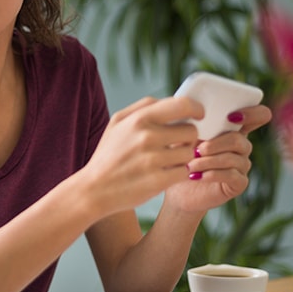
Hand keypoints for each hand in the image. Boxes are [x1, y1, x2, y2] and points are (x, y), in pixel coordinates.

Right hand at [83, 96, 203, 216]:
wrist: (94, 189)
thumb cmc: (108, 155)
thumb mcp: (116, 123)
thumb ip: (142, 107)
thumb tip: (171, 102)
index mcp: (138, 119)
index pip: (182, 104)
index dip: (196, 108)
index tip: (198, 115)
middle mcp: (147, 137)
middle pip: (191, 131)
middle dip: (187, 138)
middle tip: (176, 145)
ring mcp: (153, 160)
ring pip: (189, 153)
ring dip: (182, 158)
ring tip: (166, 161)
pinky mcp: (158, 181)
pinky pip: (184, 172)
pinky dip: (178, 174)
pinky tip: (164, 174)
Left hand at [165, 104, 271, 211]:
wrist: (175, 187)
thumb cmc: (179, 158)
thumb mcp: (182, 138)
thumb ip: (191, 124)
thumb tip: (190, 111)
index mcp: (231, 130)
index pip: (258, 116)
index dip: (253, 112)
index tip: (232, 116)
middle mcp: (241, 147)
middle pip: (239, 140)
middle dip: (215, 144)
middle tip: (196, 151)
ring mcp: (242, 165)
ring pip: (233, 158)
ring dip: (208, 161)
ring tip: (190, 166)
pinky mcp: (238, 184)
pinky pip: (232, 175)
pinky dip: (212, 174)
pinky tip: (197, 176)